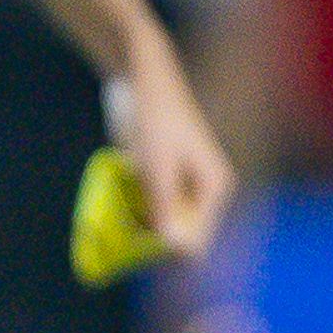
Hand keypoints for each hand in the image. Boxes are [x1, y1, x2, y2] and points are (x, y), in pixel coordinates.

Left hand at [103, 39, 237, 260]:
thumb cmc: (154, 119)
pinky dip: (137, 212)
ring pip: (165, 223)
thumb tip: (177, 250)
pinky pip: (154, 208)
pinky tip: (119, 207)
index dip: (167, 251)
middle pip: (181, 234)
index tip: (134, 249)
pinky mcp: (165, 180)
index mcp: (214, 188)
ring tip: (119, 219)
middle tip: (121, 237)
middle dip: (152, 239)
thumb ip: (165, 207)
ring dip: (141, 227)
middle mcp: (205, 191)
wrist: (142, 80)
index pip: (197, 241)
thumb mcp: (157, 167)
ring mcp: (185, 186)